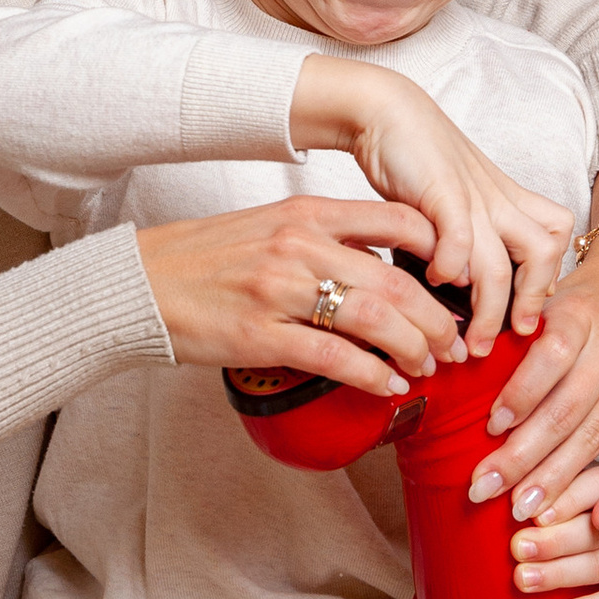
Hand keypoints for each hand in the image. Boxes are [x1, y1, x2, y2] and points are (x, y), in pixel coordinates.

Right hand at [135, 195, 455, 391]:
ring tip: (428, 366)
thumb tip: (379, 265)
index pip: (397, 220)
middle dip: (437, 318)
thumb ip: (324, 238)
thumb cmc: (204, 258)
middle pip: (396, 281)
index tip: (458, 282)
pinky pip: (334, 357)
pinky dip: (372, 375)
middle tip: (454, 343)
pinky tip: (388, 386)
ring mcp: (279, 290)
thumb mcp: (269, 225)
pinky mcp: (260, 334)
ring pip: (374, 319)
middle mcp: (298, 245)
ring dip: (413, 348)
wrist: (140, 283)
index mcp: (305, 213)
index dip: (441, 253)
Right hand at [297, 60, 573, 355]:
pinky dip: (452, 267)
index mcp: (508, 200)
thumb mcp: (456, 198)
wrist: (387, 111)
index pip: (555, 240)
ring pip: (501, 265)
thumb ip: (468, 236)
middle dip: (529, 306)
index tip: (526, 315)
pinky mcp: (443, 191)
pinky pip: (461, 239)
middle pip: (542, 257)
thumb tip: (465, 284)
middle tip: (511, 338)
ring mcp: (474, 197)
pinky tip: (435, 279)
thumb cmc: (416, 160)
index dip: (547, 281)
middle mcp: (499, 201)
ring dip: (489, 311)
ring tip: (470, 342)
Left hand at [469, 227, 598, 528]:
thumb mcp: (546, 302)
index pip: (547, 359)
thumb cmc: (584, 300)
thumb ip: (513, 339)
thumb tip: (456, 376)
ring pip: (598, 435)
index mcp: (581, 313)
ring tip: (524, 511)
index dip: (517, 398)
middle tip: (486, 490)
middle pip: (567, 408)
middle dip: (523, 456)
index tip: (489, 432)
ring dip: (558, 480)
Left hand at [509, 465, 598, 598]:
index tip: (524, 509)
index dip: (559, 498)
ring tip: (525, 579)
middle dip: (551, 541)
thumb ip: (558, 491)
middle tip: (517, 548)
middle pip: (593, 530)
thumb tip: (510, 498)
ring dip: (559, 574)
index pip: (593, 485)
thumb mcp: (594, 492)